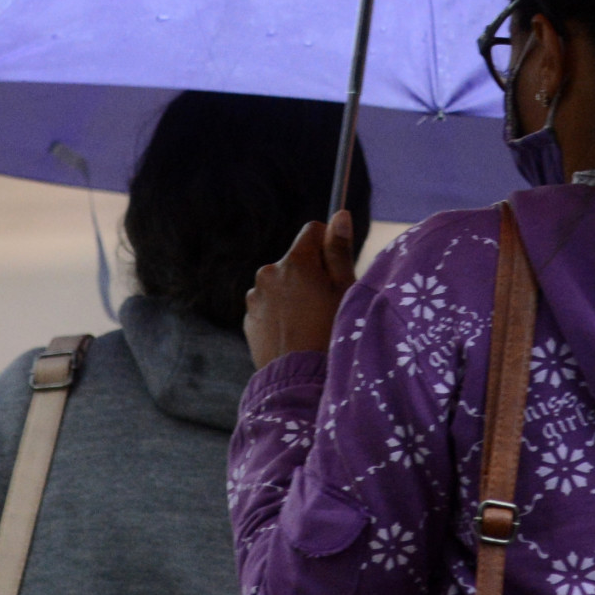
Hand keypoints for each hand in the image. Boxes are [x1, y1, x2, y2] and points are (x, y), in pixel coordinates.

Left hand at [245, 209, 358, 367]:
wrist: (298, 380)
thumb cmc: (330, 333)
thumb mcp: (344, 290)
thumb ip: (339, 250)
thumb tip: (340, 214)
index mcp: (295, 261)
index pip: (313, 230)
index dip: (328, 246)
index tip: (335, 268)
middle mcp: (269, 272)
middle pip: (296, 259)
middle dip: (310, 273)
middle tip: (326, 303)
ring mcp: (255, 296)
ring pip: (281, 284)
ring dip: (294, 294)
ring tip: (310, 323)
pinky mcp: (249, 318)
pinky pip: (269, 305)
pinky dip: (280, 313)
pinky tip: (294, 334)